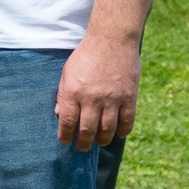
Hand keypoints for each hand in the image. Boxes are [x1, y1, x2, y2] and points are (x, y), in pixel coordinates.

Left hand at [55, 33, 139, 149]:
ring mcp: (112, 99)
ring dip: (103, 140)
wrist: (112, 40)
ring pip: (108, 130)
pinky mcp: (129, 97)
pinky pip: (127, 122)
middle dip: (83, 143)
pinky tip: (118, 133)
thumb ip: (63, 94)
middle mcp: (92, 99)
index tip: (65, 141)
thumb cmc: (86, 56)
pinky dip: (123, 131)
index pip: (67, 122)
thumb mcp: (67, 73)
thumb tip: (59, 114)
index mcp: (73, 92)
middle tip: (82, 148)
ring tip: (99, 142)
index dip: (65, 135)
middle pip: (87, 130)